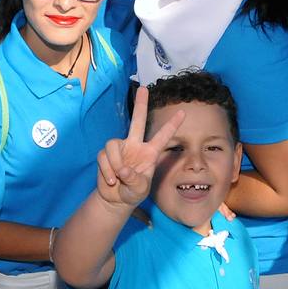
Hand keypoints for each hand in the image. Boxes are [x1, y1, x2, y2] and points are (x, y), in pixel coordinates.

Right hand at [95, 87, 184, 207]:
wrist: (114, 200)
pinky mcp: (106, 155)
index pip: (163, 136)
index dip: (172, 125)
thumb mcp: (140, 190)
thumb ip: (135, 181)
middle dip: (140, 104)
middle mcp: (135, 146)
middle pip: (137, 121)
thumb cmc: (132, 193)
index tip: (184, 113)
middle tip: (142, 88)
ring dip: (114, 163)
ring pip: (112, 144)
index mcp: (149, 153)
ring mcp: (120, 149)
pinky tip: (111, 180)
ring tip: (117, 177)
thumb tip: (124, 170)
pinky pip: (103, 157)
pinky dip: (107, 170)